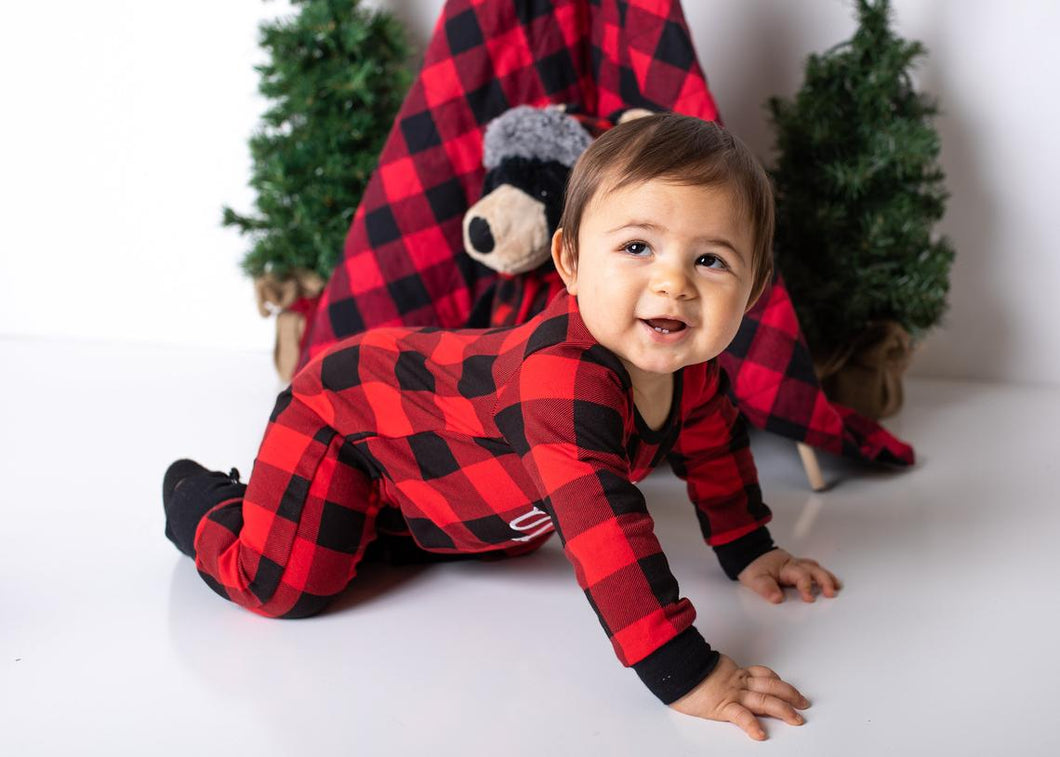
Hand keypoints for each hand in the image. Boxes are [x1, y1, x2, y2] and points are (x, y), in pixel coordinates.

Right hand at [670, 654, 808, 739]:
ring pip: (764, 699)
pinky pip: (741, 716)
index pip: (760, 674)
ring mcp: (732, 693)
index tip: (786, 685)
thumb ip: (709, 670)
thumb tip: (704, 671)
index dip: (776, 679)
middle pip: (770, 687)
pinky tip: (761, 734)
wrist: (671, 666)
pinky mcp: (722, 706)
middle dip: (790, 695)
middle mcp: (737, 682)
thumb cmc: (681, 668)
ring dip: (783, 709)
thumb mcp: (700, 667)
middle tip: (803, 703)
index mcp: (732, 672)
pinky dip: (752, 725)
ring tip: (796, 718)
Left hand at [738, 549, 840, 603]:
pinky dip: (823, 574)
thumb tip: (777, 598)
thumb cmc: (754, 567)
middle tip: (831, 593)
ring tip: (837, 587)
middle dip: (824, 581)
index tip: (809, 599)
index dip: (806, 587)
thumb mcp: (755, 579)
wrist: (750, 554)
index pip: (801, 576)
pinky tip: (829, 580)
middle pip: (814, 570)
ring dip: (827, 577)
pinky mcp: (797, 567)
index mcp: (786, 567)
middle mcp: (794, 564)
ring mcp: (797, 564)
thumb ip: (766, 588)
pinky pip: (813, 568)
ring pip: (816, 568)